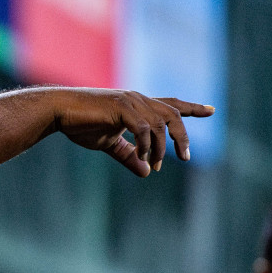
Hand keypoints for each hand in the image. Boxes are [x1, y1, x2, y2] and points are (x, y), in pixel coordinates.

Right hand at [48, 88, 210, 177]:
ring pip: (160, 124)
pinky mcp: (122, 108)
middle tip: (185, 158)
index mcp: (137, 104)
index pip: (171, 104)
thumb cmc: (79, 124)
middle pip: (172, 114)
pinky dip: (146, 145)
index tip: (212, 110)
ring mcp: (131, 102)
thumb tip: (147, 173)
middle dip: (182, 136)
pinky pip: (144, 128)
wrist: (58, 111)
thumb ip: (129, 156)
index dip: (192, 108)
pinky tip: (143, 158)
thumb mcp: (109, 144)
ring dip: (161, 148)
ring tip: (156, 165)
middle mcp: (138, 99)